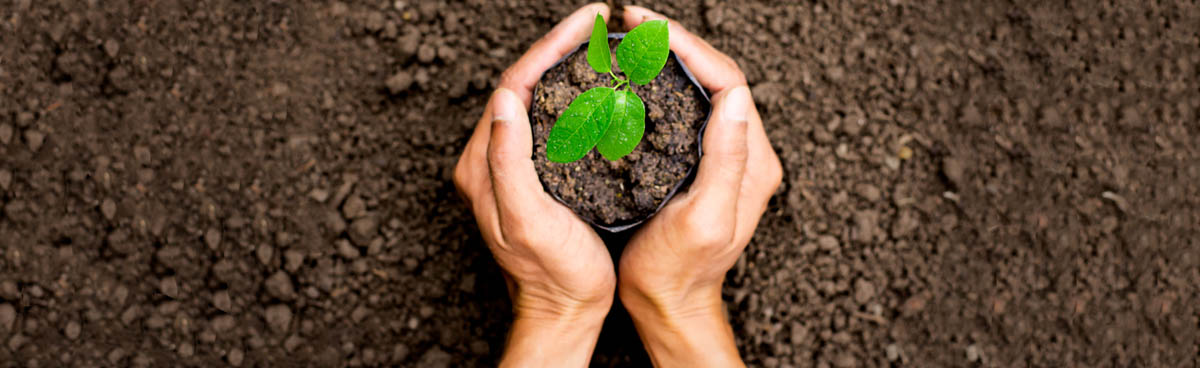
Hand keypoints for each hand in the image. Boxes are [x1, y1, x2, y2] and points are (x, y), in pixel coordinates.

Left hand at [452, 4, 614, 366]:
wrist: (564, 311)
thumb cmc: (552, 274)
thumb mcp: (528, 221)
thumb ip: (508, 162)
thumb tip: (505, 99)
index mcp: (484, 163)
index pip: (514, 85)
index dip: (549, 48)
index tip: (585, 23)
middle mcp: (492, 158)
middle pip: (523, 83)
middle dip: (558, 47)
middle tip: (596, 22)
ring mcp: (512, 165)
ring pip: (537, 97)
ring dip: (565, 65)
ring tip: (598, 42)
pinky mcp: (533, 174)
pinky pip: (550, 118)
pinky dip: (573, 93)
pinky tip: (598, 86)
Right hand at [616, 6, 782, 367]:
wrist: (669, 304)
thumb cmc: (680, 270)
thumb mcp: (704, 218)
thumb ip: (726, 160)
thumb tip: (734, 97)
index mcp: (752, 160)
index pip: (728, 81)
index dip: (688, 46)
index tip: (648, 29)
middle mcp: (744, 152)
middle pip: (716, 76)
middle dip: (676, 42)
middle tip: (633, 22)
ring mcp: (724, 156)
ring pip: (701, 87)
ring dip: (669, 57)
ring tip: (632, 39)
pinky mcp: (700, 163)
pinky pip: (686, 107)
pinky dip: (661, 83)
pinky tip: (634, 77)